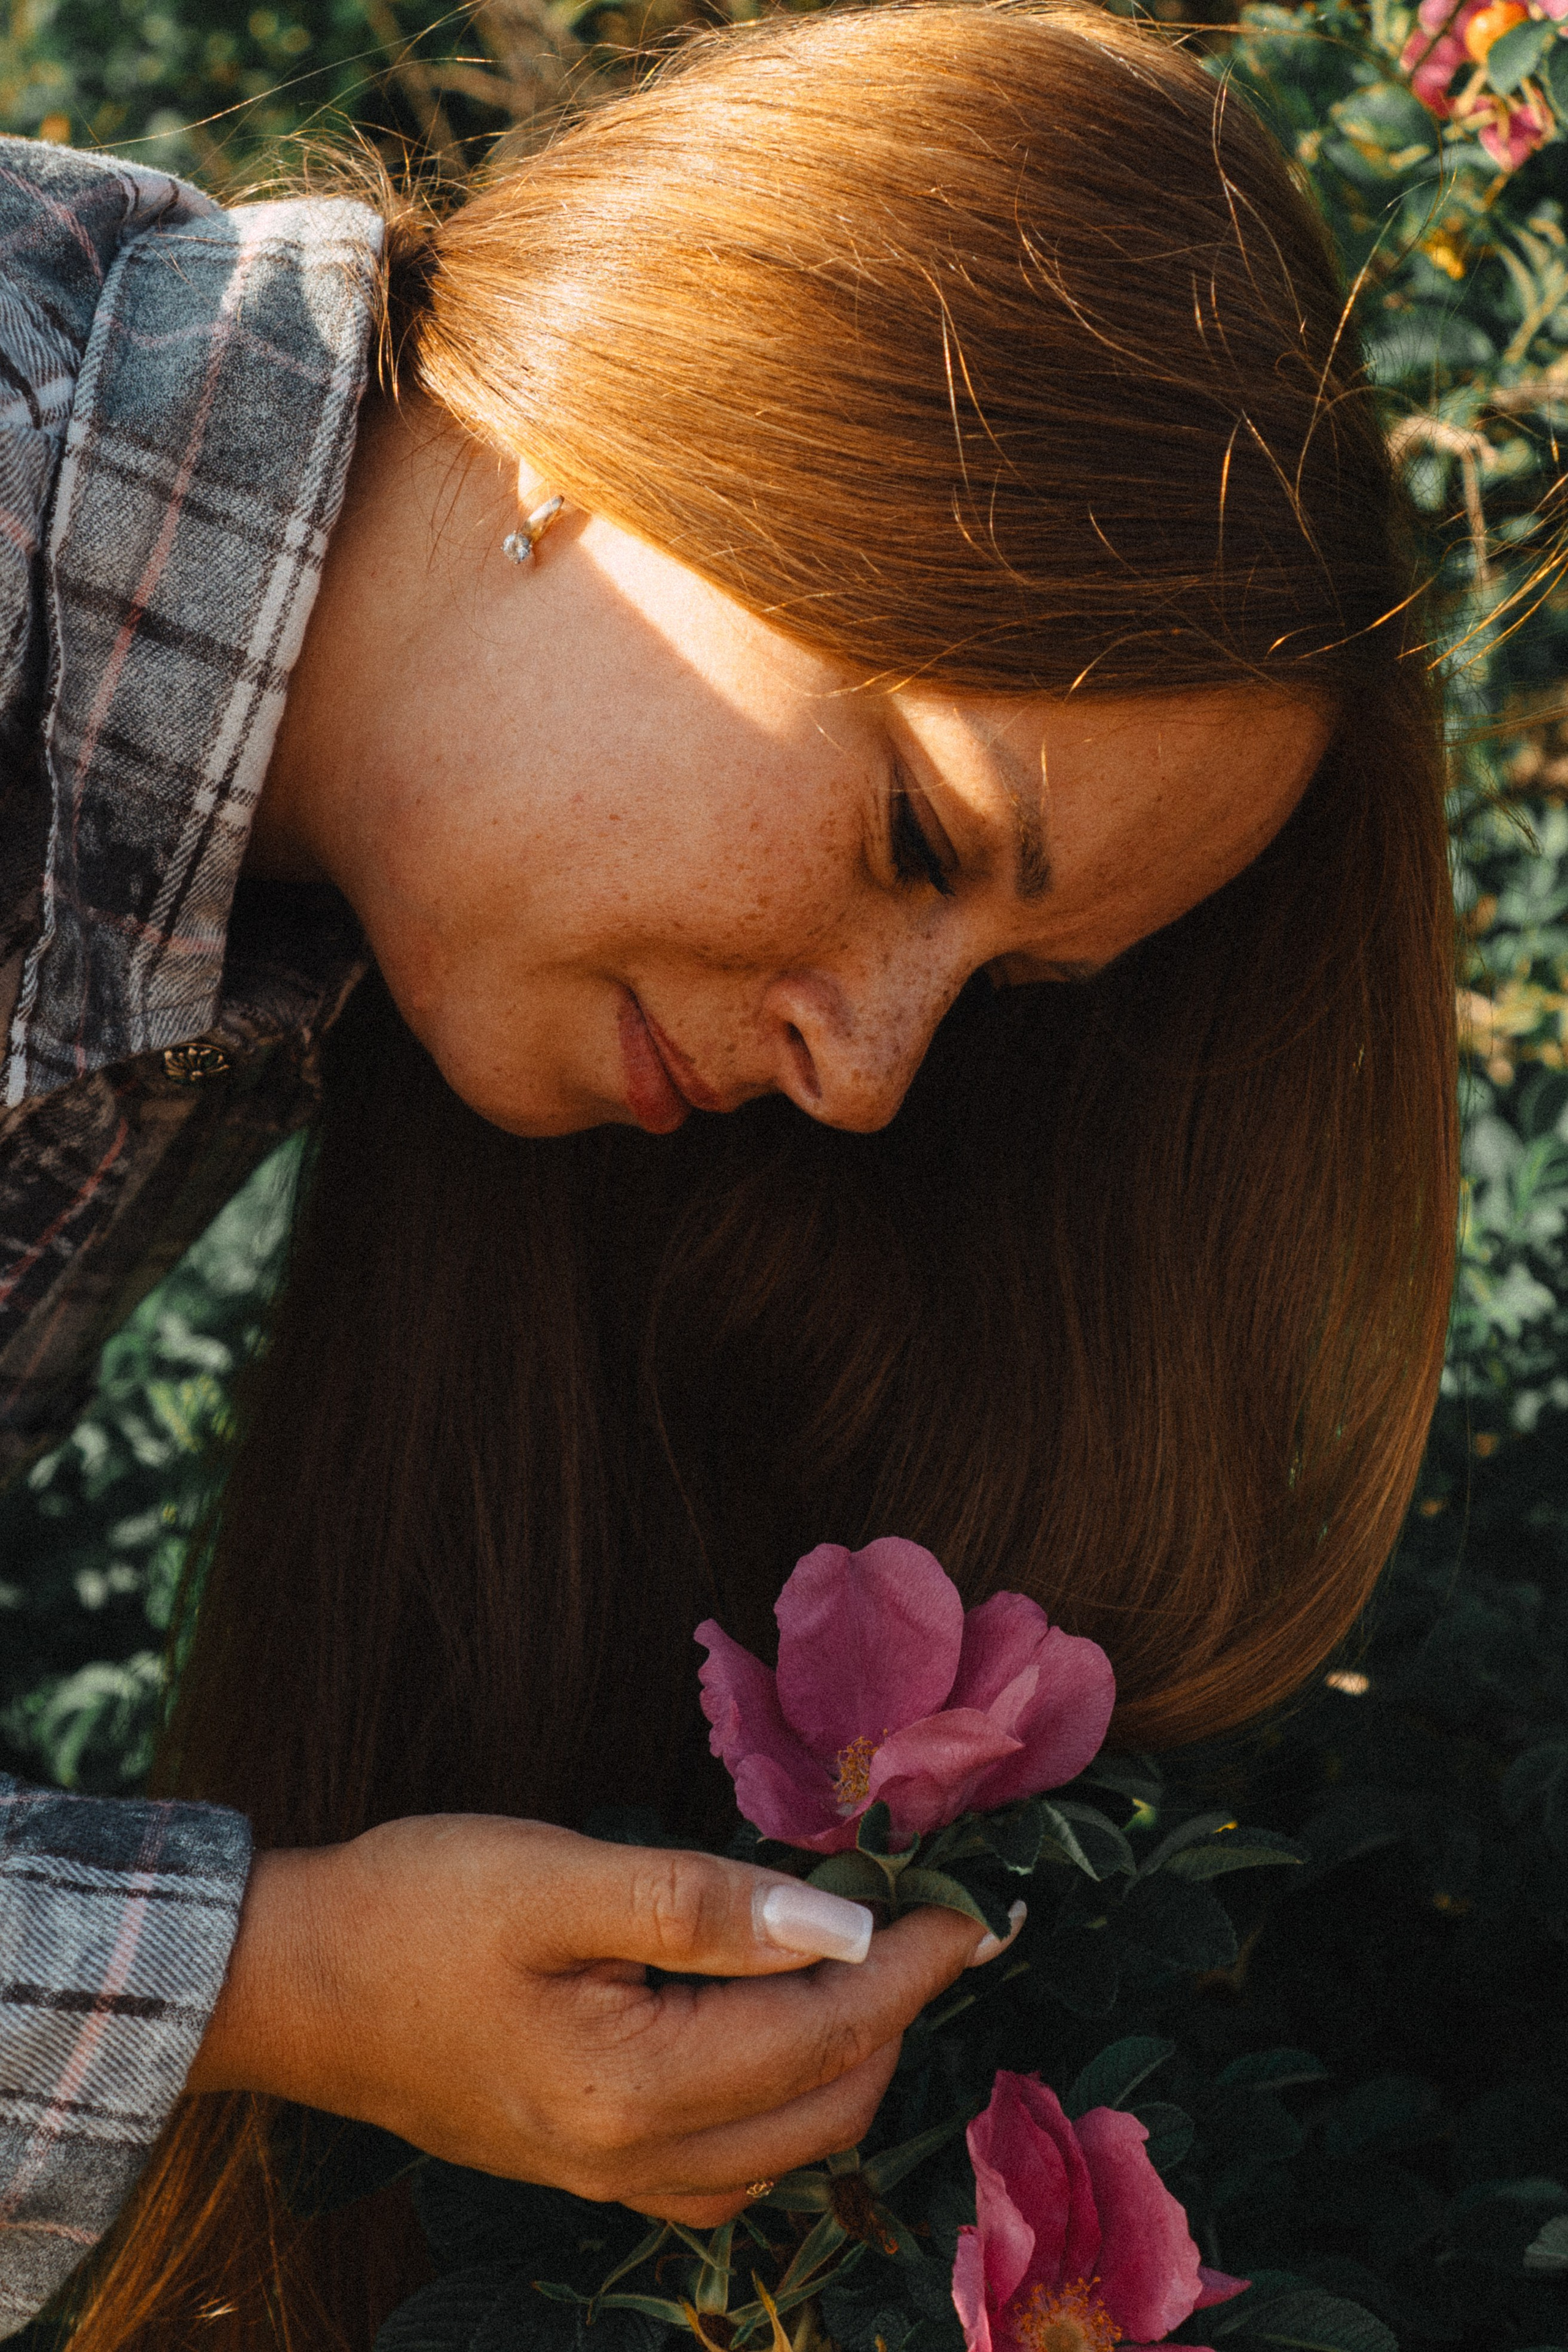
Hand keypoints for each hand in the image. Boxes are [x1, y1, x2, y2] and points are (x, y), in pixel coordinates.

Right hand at [187, 1814, 1011, 2224]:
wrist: (294, 1984)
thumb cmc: (416, 1909)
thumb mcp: (558, 1876)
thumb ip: (702, 1904)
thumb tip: (842, 1923)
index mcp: (636, 2087)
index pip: (826, 2032)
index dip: (912, 1968)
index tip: (972, 1912)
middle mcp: (634, 2159)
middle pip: (824, 2106)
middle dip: (894, 2017)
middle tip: (925, 1925)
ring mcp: (609, 2176)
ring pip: (784, 2148)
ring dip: (845, 2065)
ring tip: (868, 1969)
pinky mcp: (585, 2165)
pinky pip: (726, 2167)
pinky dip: (782, 2105)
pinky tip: (777, 2037)